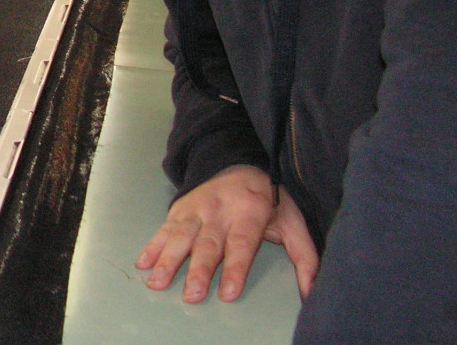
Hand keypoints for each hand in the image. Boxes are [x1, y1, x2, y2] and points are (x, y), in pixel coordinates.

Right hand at [135, 165, 318, 302]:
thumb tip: (312, 291)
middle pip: (208, 243)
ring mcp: (196, 208)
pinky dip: (152, 245)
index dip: (235, 268)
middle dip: (199, 270)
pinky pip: (164, 228)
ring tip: (158, 282)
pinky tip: (144, 263)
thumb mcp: (293, 221)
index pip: (242, 244)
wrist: (238, 162)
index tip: (228, 293)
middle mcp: (220, 210)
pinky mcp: (180, 208)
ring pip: (181, 236)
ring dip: (168, 260)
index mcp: (249, 211)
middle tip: (192, 294)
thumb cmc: (268, 199)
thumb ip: (304, 256)